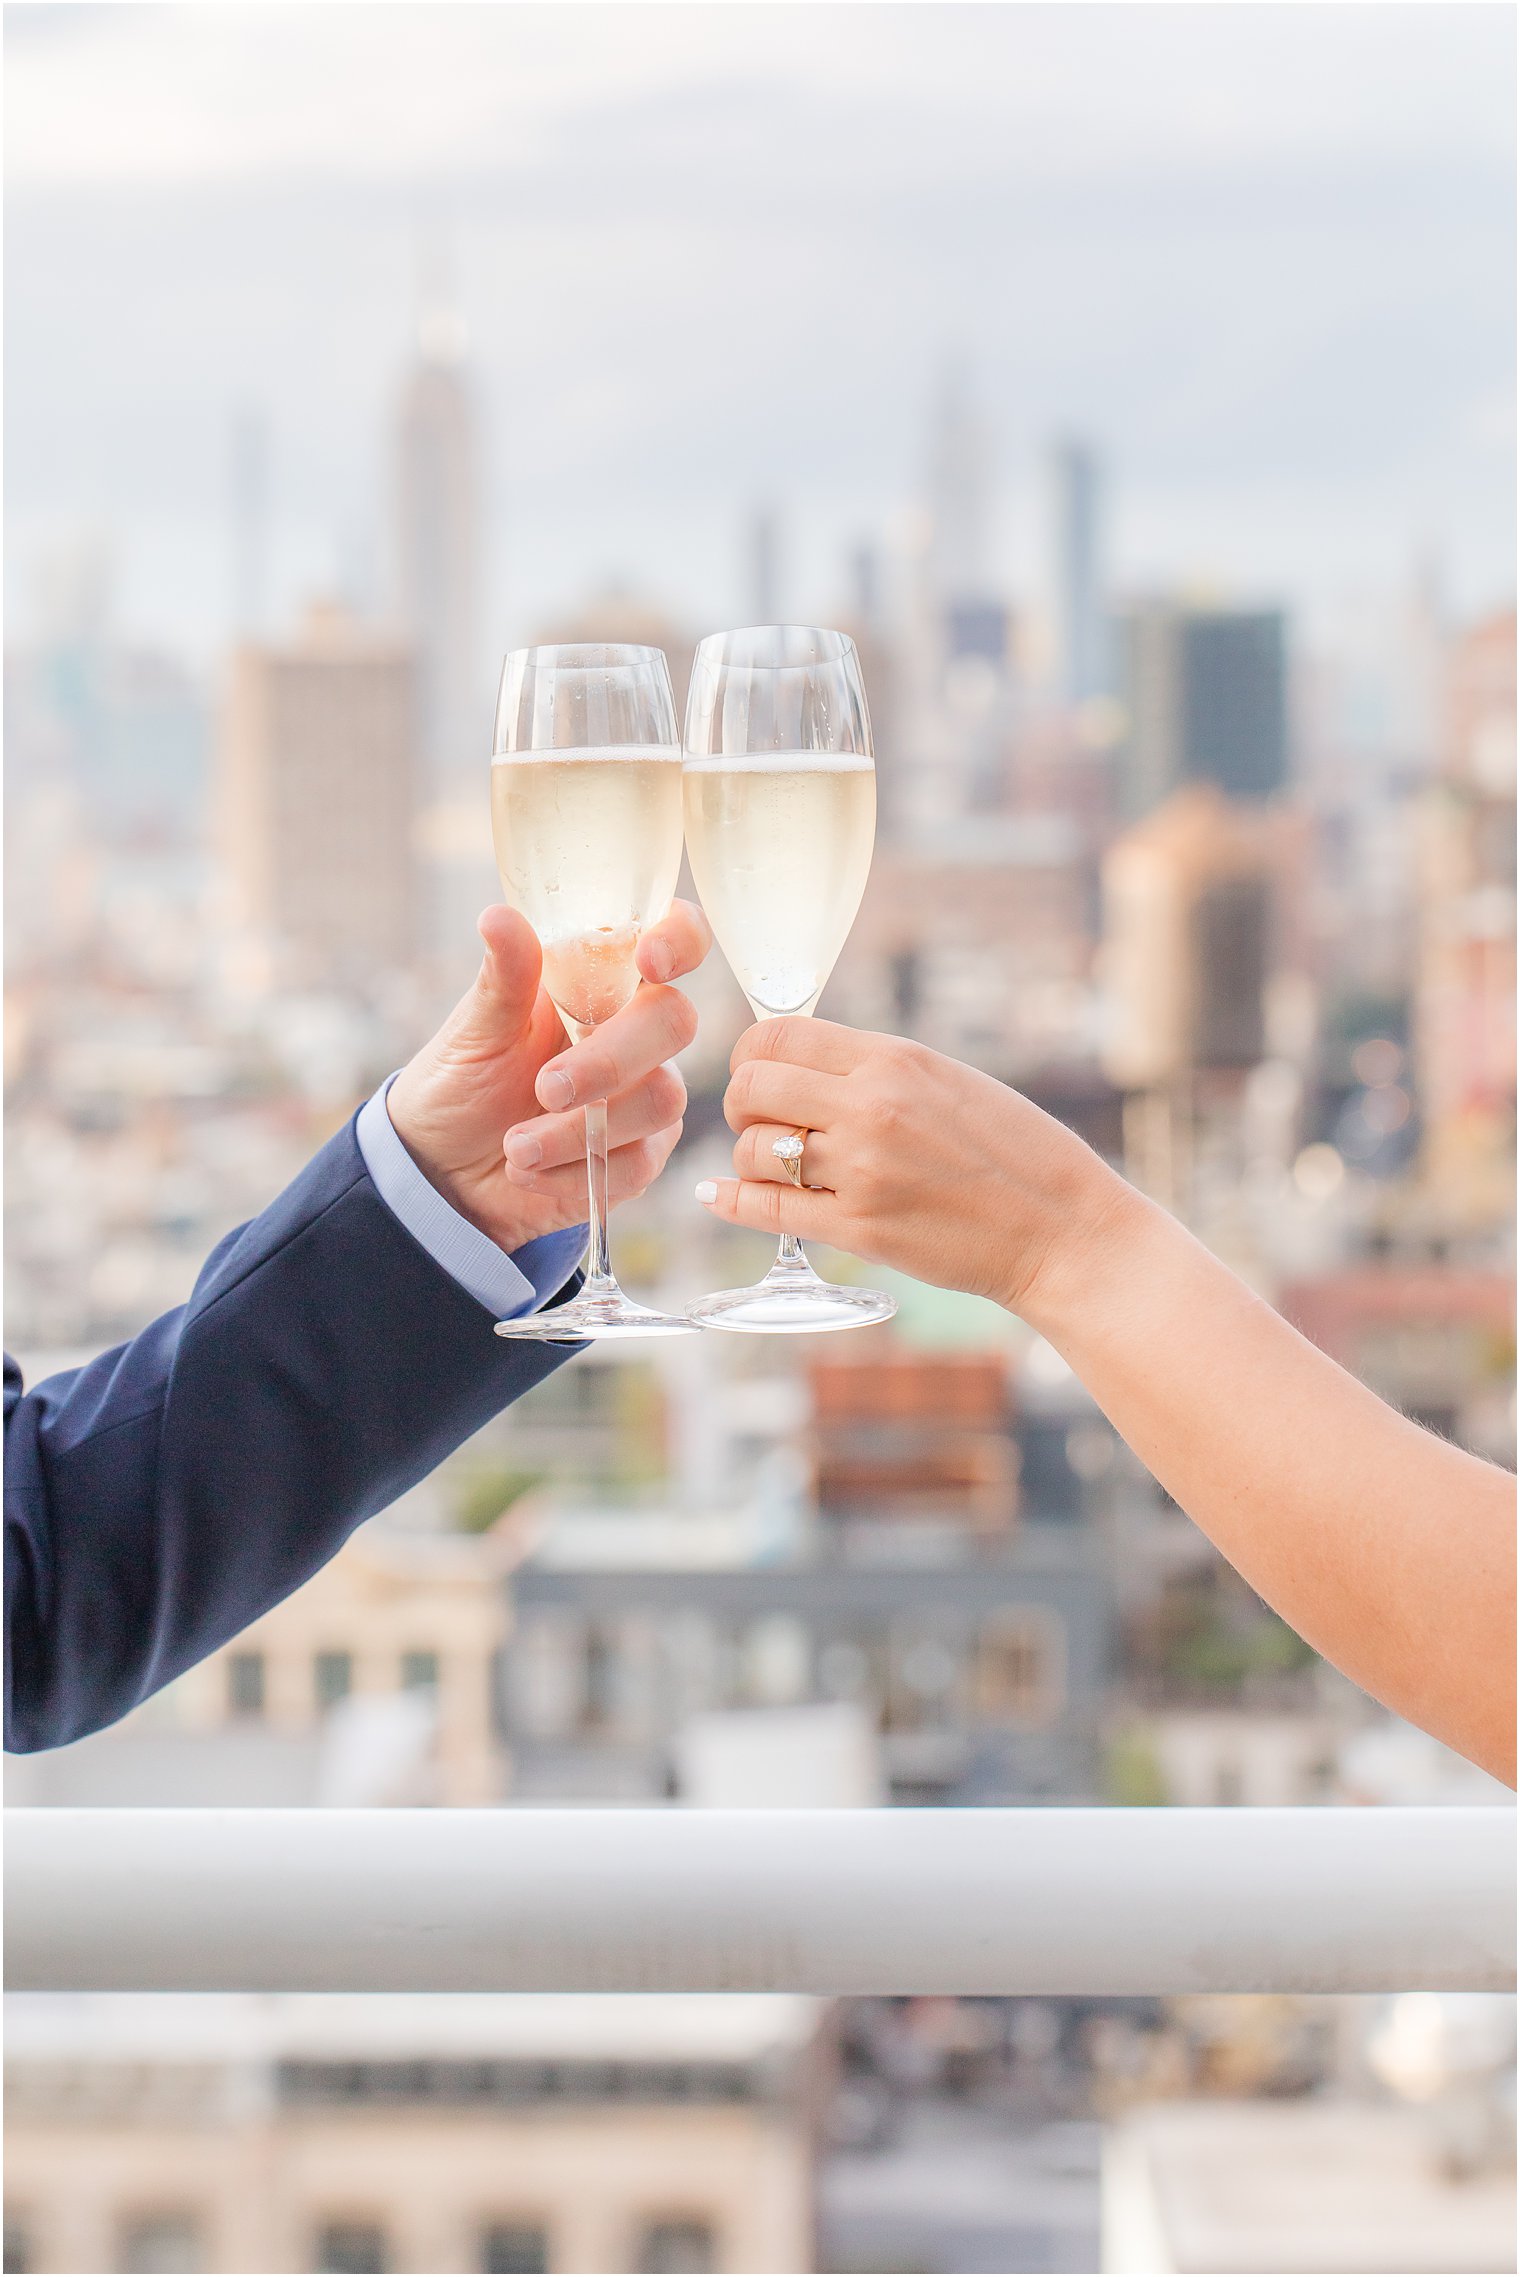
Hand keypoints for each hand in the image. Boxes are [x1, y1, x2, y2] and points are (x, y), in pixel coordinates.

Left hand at [387, 900, 710, 1253]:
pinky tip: (526, 1171)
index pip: (675, 935)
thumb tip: (499, 916)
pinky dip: (573, 1172)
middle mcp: (635, 1029)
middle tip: (544, 1089)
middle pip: (675, 1022)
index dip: (680, 939)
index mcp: (602, 978)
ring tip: (514, 1147)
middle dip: (609, 1061)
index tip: (648, 962)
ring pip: (662, 1100)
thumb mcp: (474, 1030)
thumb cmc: (461, 1082)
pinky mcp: (642, 1155)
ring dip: (580, 1131)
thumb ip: (504, 977)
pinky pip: (639, 1163)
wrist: (443, 1170)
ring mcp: (646, 1092)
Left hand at [696, 1018, 1135, 1321]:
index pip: (777, 1034)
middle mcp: (872, 1106)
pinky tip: (720, 1195)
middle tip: (762, 1124)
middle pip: (750, 1086)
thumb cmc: (1015, 1152)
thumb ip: (875, 1069)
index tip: (763, 1076)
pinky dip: (733, 1200)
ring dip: (752, 1158)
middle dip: (743, 1105)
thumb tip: (801, 1062)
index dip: (753, 1055)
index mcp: (895, 1058)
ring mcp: (862, 1170)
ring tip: (776, 1167)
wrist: (1063, 1229)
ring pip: (752, 1148)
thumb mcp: (949, 1080)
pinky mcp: (860, 1229)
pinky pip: (766, 1209)